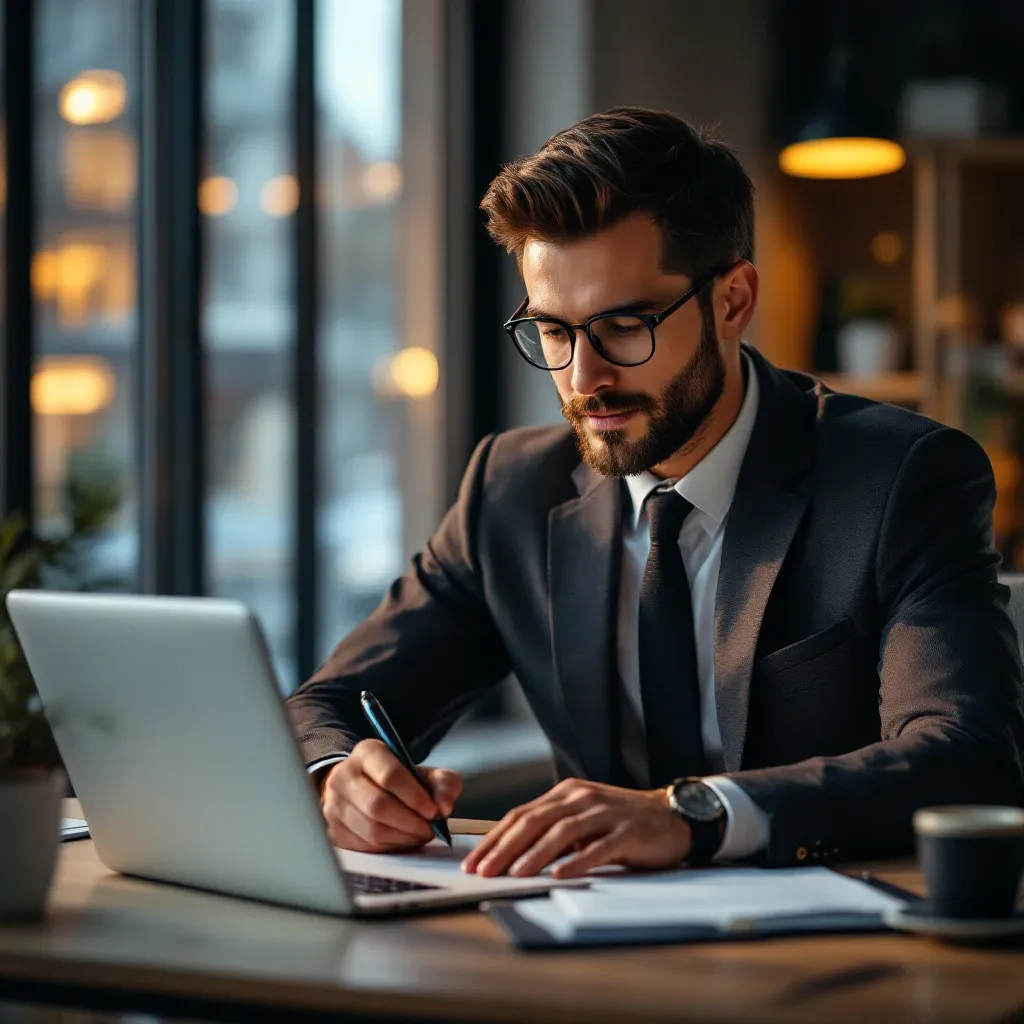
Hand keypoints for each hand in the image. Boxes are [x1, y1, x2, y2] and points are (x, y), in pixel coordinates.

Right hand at [321, 739, 462, 851]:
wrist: (362, 786)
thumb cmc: (397, 780)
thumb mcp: (423, 772)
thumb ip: (443, 783)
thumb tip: (444, 807)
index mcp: (367, 752)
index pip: (390, 776)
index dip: (415, 797)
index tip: (433, 811)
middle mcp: (344, 775)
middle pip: (378, 806)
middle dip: (409, 822)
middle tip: (428, 829)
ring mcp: (334, 804)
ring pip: (370, 829)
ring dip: (401, 838)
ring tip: (418, 835)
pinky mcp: (333, 829)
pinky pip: (364, 846)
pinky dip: (389, 848)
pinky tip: (401, 841)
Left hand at [460, 778, 691, 878]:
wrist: (672, 817)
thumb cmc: (620, 823)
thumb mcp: (582, 821)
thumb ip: (552, 830)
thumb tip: (509, 855)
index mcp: (565, 793)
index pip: (521, 815)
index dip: (494, 839)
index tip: (473, 862)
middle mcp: (582, 797)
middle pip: (535, 821)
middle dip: (504, 848)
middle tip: (484, 871)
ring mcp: (605, 813)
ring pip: (562, 831)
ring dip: (535, 854)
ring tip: (515, 874)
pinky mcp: (627, 831)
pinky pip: (598, 847)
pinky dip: (577, 861)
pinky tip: (561, 875)